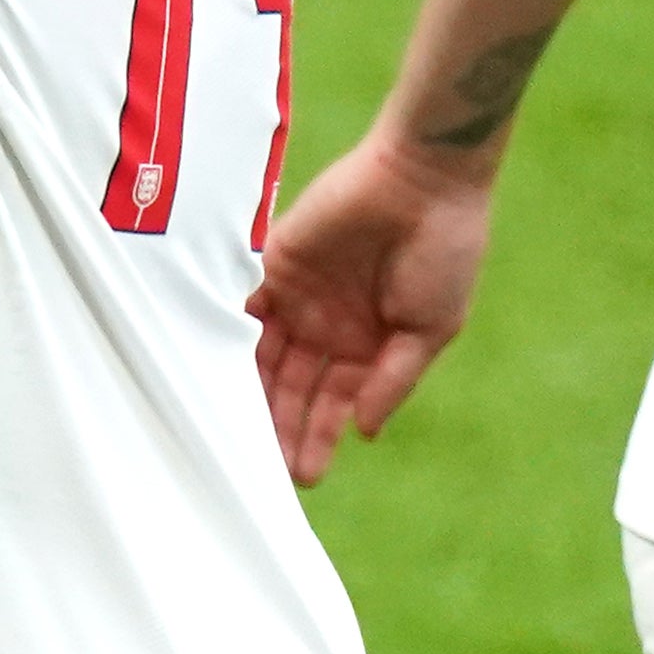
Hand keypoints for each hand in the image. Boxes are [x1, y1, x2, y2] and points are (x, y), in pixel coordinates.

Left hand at [249, 135, 493, 482]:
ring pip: (263, 354)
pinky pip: (244, 304)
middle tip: (260, 467)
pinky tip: (211, 371)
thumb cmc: (443, 251)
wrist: (424, 177)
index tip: (305, 477)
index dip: (319, 436)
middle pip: (292, 385)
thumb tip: (364, 433)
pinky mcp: (275, 262)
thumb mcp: (429, 328)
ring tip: (234, 431)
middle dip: (278, 425)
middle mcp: (328, 323)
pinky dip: (226, 333)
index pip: (334, 401)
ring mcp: (299, 294)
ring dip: (250, 392)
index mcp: (368, 343)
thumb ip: (392, 380)